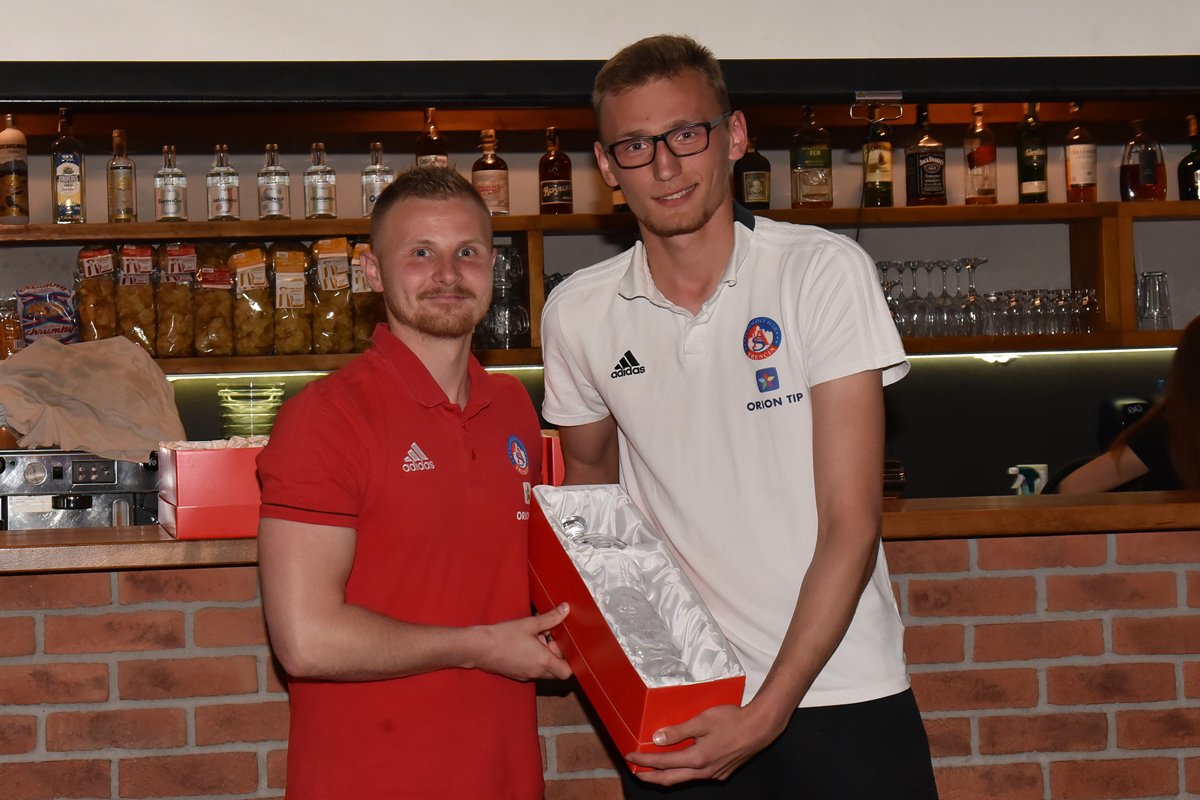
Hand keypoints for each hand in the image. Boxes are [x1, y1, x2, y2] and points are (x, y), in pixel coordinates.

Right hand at [471, 603, 571, 680]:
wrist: (479, 648)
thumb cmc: (503, 636)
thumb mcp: (530, 624)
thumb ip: (550, 618)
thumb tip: (565, 609)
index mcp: (543, 661)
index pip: (567, 672)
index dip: (569, 660)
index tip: (561, 644)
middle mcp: (536, 672)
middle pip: (557, 671)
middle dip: (556, 656)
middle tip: (547, 638)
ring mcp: (526, 676)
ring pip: (544, 671)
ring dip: (544, 657)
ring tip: (534, 639)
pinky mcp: (517, 675)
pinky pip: (532, 671)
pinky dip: (533, 661)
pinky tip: (524, 645)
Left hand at [623, 703, 780, 785]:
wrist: (760, 728)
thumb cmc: (733, 720)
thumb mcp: (702, 720)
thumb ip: (678, 731)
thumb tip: (657, 739)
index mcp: (697, 758)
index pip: (663, 762)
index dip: (644, 760)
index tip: (630, 756)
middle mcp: (704, 771)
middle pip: (670, 779)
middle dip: (650, 776)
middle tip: (635, 770)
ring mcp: (714, 774)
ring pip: (684, 778)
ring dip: (667, 774)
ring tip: (653, 767)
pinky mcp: (722, 772)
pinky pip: (698, 775)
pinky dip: (684, 771)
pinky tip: (682, 762)